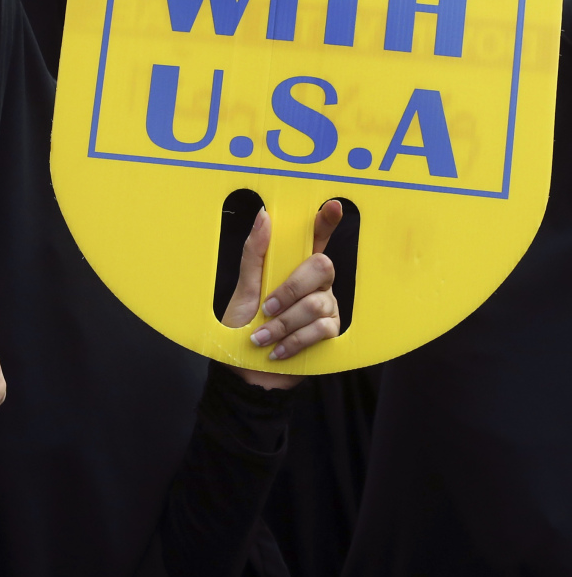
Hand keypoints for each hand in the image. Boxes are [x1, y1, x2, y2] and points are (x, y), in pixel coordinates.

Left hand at [221, 202, 342, 389]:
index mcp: (293, 266)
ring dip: (285, 323)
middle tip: (267, 308)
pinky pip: (322, 329)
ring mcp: (325, 307)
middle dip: (292, 288)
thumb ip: (254, 254)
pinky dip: (294, 341)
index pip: (315, 238)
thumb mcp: (243, 289)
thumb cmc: (242, 327)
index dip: (326, 221)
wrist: (246, 371)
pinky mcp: (330, 334)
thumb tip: (264, 216)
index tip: (333, 206)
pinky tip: (278, 350)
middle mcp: (315, 283)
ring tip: (263, 337)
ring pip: (318, 303)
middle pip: (322, 266)